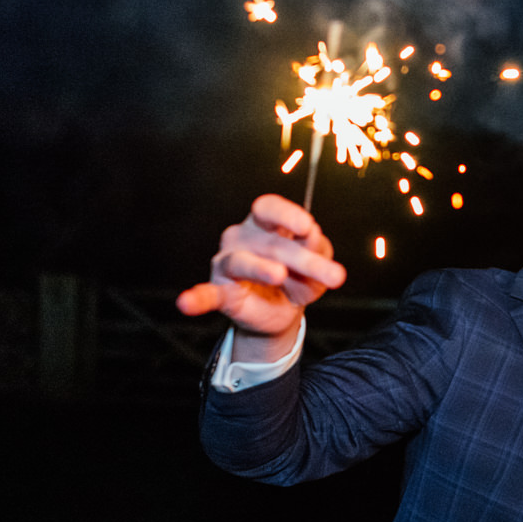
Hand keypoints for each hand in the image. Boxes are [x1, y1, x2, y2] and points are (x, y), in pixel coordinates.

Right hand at [175, 195, 346, 347]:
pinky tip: (186, 303)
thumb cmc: (298, 278)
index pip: (269, 208)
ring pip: (244, 262)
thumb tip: (313, 238)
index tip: (307, 227)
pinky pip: (207, 293)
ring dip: (264, 269)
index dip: (286, 214)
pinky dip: (196, 298)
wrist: (283, 313)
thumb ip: (317, 251)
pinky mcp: (220, 291)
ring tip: (279, 274)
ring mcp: (228, 263)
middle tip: (336, 277)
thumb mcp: (317, 265)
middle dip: (305, 259)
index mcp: (266, 224)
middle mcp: (243, 237)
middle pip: (272, 242)